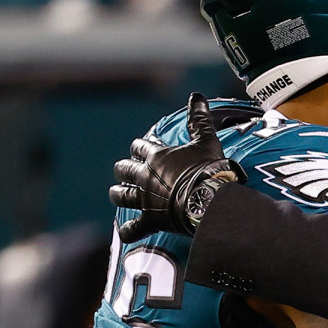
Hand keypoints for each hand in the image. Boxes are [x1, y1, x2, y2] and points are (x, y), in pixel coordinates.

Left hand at [109, 93, 245, 241]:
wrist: (210, 198)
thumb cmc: (209, 169)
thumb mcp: (206, 140)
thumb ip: (199, 119)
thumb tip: (196, 96)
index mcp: (157, 157)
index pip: (140, 146)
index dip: (140, 146)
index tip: (144, 147)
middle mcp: (145, 177)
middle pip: (124, 169)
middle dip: (124, 169)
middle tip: (125, 170)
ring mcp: (145, 200)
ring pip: (121, 196)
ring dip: (118, 193)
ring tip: (117, 192)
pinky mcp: (150, 221)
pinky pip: (133, 229)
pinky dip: (129, 231)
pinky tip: (127, 231)